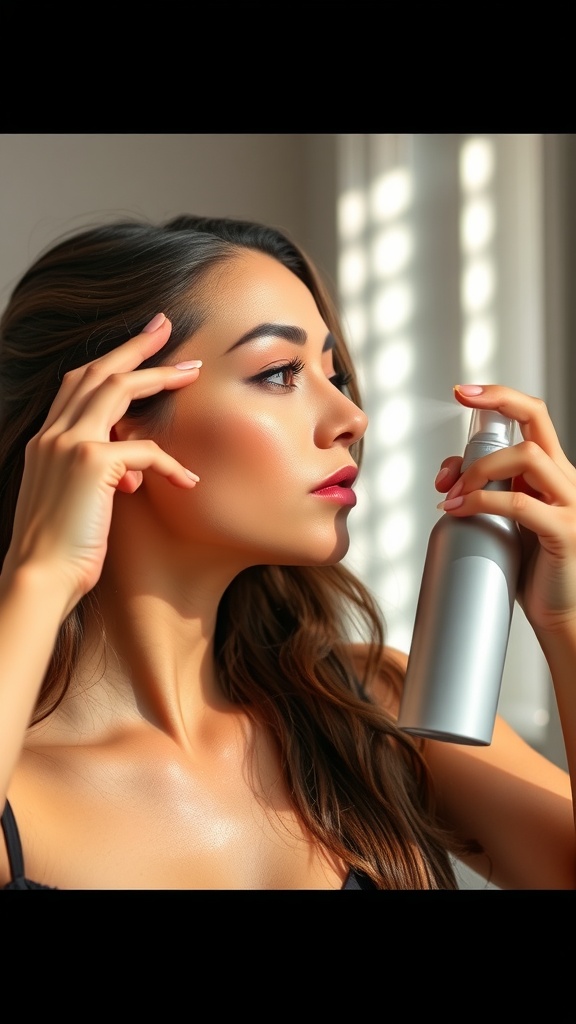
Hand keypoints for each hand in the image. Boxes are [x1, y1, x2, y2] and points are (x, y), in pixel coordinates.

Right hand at [3, 314, 200, 614]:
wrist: (39, 579)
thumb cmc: (60, 552)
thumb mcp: (75, 504)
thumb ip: (97, 479)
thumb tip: (129, 475)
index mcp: (46, 441)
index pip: (77, 385)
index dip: (108, 360)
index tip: (136, 343)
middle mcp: (53, 435)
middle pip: (97, 372)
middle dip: (135, 346)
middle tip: (166, 324)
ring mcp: (69, 444)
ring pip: (118, 390)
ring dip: (160, 376)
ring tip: (193, 372)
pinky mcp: (92, 464)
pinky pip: (144, 451)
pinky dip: (170, 465)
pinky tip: (189, 483)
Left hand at [434, 384, 575, 634]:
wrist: (563, 617)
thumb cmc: (532, 572)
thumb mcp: (508, 521)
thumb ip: (490, 494)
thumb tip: (451, 481)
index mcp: (553, 472)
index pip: (533, 418)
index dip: (499, 397)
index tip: (462, 392)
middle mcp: (566, 480)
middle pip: (535, 419)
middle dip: (493, 405)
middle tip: (458, 416)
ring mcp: (570, 504)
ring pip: (525, 457)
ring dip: (478, 469)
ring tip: (453, 496)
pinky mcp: (564, 532)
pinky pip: (519, 503)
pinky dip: (482, 501)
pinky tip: (458, 510)